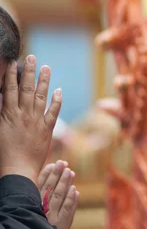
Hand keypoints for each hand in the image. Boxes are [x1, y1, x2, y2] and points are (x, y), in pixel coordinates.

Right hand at [0, 56, 61, 180]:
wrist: (17, 171)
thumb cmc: (0, 155)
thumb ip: (0, 114)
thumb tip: (1, 100)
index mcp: (7, 115)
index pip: (9, 89)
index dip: (12, 75)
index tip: (14, 62)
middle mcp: (23, 115)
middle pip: (26, 88)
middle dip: (28, 71)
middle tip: (32, 57)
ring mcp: (36, 121)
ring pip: (40, 96)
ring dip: (44, 81)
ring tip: (46, 67)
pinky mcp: (47, 130)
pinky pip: (53, 112)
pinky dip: (56, 100)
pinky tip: (59, 90)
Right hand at [38, 160, 78, 228]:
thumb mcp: (33, 215)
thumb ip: (38, 200)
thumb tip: (45, 187)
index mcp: (33, 207)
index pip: (39, 188)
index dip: (46, 175)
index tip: (51, 164)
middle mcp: (42, 211)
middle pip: (51, 189)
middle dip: (57, 175)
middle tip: (63, 162)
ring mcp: (53, 218)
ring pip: (60, 196)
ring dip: (65, 183)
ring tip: (70, 172)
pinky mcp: (62, 225)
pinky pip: (68, 209)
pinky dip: (72, 199)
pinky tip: (75, 190)